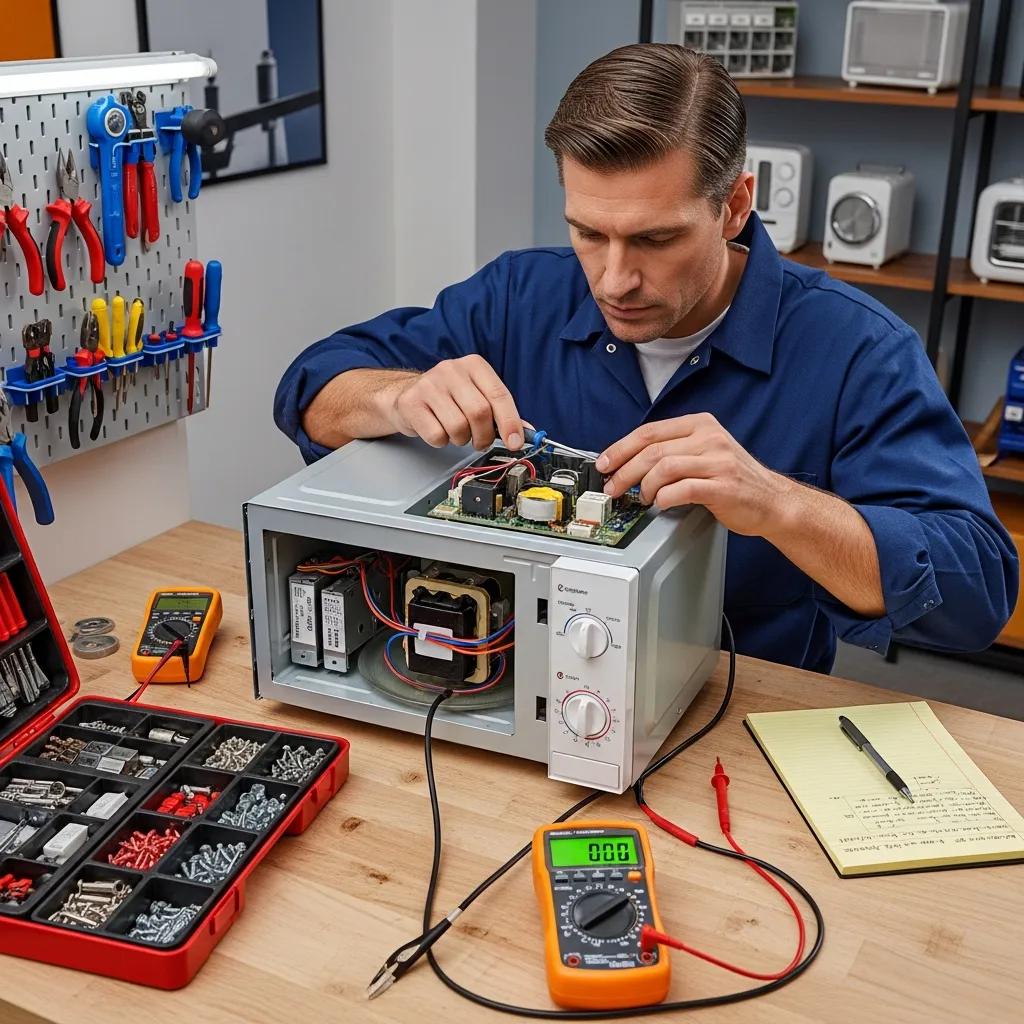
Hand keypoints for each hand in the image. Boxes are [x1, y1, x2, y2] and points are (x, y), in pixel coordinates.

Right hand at [383, 355, 523, 450]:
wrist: (406, 396)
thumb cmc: (448, 399)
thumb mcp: (477, 396)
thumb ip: (500, 413)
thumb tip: (524, 432)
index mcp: (474, 365)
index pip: (498, 394)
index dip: (510, 422)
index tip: (515, 443)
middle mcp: (451, 370)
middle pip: (479, 412)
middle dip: (484, 436)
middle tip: (480, 442)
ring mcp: (429, 384)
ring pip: (458, 427)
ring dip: (461, 439)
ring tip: (455, 432)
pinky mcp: (411, 403)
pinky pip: (437, 435)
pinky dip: (441, 442)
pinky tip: (437, 430)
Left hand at [596, 413, 794, 536]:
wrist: (774, 502)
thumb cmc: (735, 481)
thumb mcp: (706, 453)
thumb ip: (674, 451)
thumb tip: (630, 463)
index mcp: (701, 425)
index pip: (650, 431)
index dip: (621, 448)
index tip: (604, 463)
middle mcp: (709, 438)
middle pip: (652, 450)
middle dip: (624, 471)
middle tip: (612, 487)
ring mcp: (718, 461)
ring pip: (663, 467)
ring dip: (644, 486)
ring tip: (642, 498)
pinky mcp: (723, 486)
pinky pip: (681, 489)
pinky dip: (664, 498)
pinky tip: (661, 504)